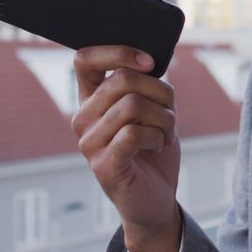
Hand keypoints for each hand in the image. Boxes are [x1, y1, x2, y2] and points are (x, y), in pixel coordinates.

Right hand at [72, 45, 181, 251]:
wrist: (157, 200)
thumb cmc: (154, 150)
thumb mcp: (155, 110)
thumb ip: (148, 84)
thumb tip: (150, 58)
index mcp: (92, 100)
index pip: (85, 59)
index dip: (118, 51)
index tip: (150, 61)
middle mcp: (83, 119)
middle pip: (122, 79)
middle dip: (160, 93)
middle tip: (169, 114)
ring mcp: (89, 143)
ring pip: (133, 104)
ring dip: (163, 117)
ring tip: (165, 134)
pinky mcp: (103, 165)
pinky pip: (134, 132)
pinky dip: (157, 136)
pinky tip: (157, 146)